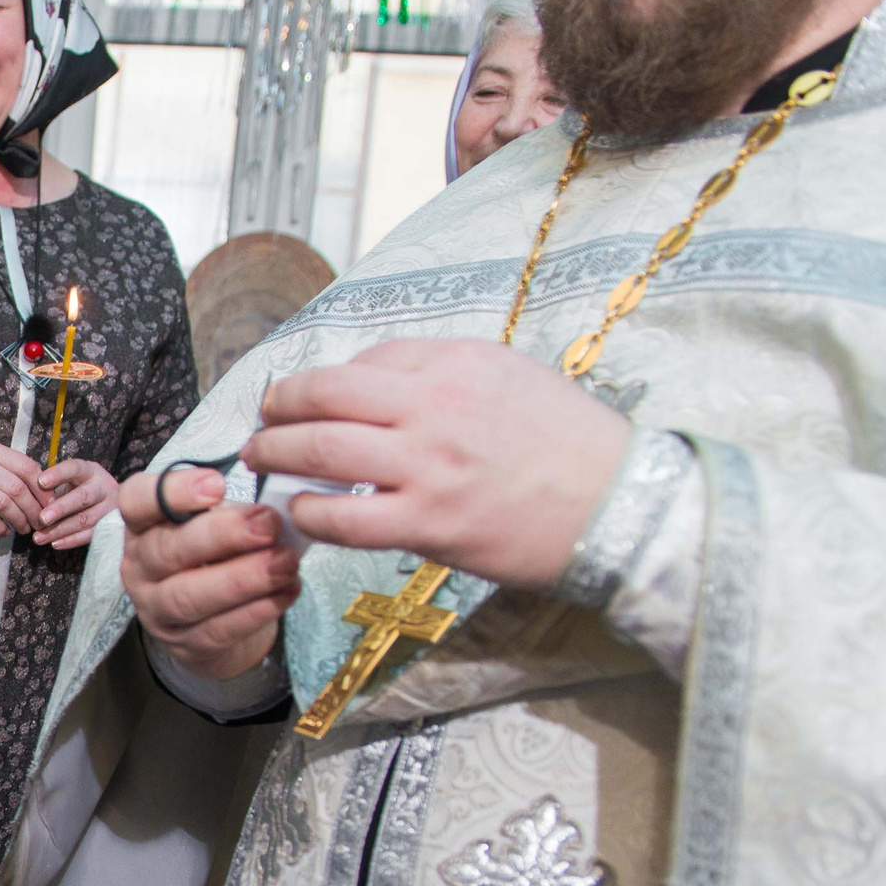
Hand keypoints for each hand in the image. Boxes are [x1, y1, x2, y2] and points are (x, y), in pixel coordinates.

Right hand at [0, 441, 51, 536]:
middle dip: (34, 508)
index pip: (26, 466)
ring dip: (19, 520)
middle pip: (18, 487)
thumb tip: (41, 486)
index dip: (43, 487)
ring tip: (24, 529)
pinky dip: (0, 528)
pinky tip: (4, 532)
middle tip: (40, 521)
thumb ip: (5, 468)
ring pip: (5, 504)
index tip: (50, 502)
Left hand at [30, 459, 119, 549]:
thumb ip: (54, 488)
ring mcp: (109, 508)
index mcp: (91, 471)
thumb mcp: (69, 481)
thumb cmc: (79, 488)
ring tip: (39, 537)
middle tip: (42, 518)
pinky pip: (89, 535)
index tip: (41, 482)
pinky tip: (54, 543)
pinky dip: (71, 540)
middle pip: (82, 497)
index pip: (75, 469)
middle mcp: (103, 487)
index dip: (58, 474)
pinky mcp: (110, 526)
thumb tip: (33, 502)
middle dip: (60, 509)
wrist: (110, 501)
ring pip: (84, 520)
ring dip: (60, 530)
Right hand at [119, 467, 299, 680]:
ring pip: (189, 596)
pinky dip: (255, 611)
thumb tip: (271, 514)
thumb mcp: (215, 524)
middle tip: (269, 524)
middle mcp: (139, 568)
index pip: (136, 501)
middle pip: (166, 550)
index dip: (172, 492)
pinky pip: (218, 630)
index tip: (217, 485)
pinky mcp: (185, 645)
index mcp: (143, 526)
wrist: (215, 619)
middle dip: (222, 535)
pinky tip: (285, 591)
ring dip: (242, 579)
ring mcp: (156, 610)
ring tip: (285, 562)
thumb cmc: (215, 556)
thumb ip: (231, 513)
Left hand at [243, 339, 630, 589]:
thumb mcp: (513, 378)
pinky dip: (310, 511)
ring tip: (262, 461)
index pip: (367, 361)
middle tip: (262, 422)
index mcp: (459, 363)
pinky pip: (344, 517)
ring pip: (321, 451)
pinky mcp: (430, 524)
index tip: (306, 397)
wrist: (624, 504)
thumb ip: (445, 373)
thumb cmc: (572, 445)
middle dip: (279, 408)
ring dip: (277, 454)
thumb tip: (375, 382)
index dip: (324, 382)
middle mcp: (436, 406)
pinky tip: (301, 511)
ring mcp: (429, 467)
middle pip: (325, 396)